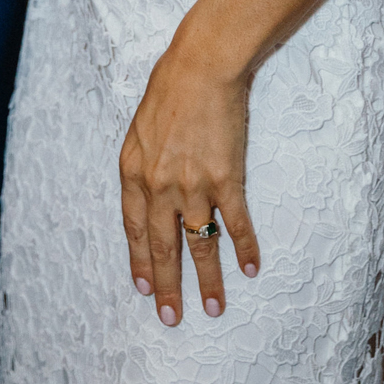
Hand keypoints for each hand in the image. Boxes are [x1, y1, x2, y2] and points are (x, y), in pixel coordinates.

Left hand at [119, 40, 258, 327]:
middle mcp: (160, 184)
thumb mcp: (141, 127)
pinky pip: (236, 223)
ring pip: (201, 243)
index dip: (139, 261)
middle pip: (163, 246)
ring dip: (208, 280)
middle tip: (171, 318)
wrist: (202, 65)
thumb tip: (150, 191)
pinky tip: (251, 269)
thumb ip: (144, 163)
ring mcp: (193, 184)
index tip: (143, 288)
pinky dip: (245, 248)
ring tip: (214, 308)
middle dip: (167, 285)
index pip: (133, 228)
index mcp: (133, 170)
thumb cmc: (170, 87)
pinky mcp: (226, 179)